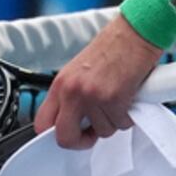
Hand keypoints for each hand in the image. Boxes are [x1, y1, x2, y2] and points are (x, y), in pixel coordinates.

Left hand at [34, 15, 164, 148]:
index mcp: (61, 83)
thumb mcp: (80, 71)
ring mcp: (92, 96)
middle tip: (93, 131)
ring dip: (112, 121)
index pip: (42, 122)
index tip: (70, 135)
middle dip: (82, 140)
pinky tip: (128, 97)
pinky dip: (127, 116)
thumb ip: (72, 96)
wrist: (134, 34)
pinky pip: (121, 124)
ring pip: (101, 132)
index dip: (55, 136)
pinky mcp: (114, 100)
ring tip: (117, 99)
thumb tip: (72, 121)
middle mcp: (72, 90)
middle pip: (65, 138)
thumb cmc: (113, 49)